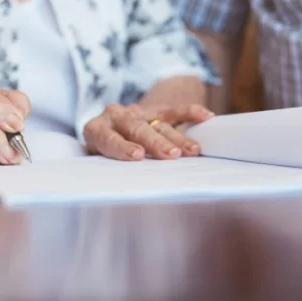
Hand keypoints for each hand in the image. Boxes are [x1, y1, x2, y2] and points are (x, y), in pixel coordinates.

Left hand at [84, 103, 214, 159]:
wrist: (109, 127)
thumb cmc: (101, 154)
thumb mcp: (95, 162)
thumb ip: (102, 170)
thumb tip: (112, 190)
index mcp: (96, 130)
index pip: (108, 138)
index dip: (122, 147)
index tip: (137, 156)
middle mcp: (115, 117)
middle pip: (137, 129)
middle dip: (155, 142)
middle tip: (171, 155)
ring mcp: (136, 111)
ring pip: (159, 124)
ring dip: (178, 138)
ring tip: (193, 151)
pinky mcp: (155, 109)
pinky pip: (174, 110)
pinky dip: (190, 112)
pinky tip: (206, 116)